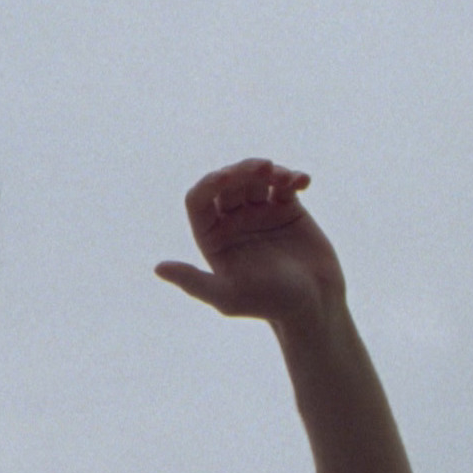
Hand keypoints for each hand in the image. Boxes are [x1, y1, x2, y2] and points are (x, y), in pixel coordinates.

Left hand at [155, 159, 346, 331]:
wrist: (314, 304)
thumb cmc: (269, 303)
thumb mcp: (227, 296)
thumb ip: (193, 281)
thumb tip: (158, 268)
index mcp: (212, 237)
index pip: (198, 200)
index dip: (209, 184)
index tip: (226, 177)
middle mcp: (232, 221)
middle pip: (228, 183)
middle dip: (243, 171)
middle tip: (264, 168)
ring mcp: (259, 212)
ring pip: (256, 178)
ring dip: (269, 171)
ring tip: (286, 179)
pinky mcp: (287, 209)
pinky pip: (284, 184)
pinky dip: (292, 177)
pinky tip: (303, 182)